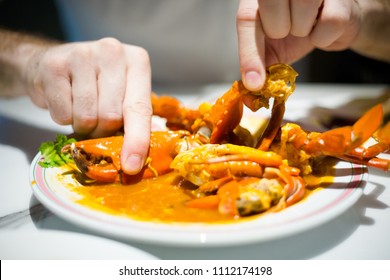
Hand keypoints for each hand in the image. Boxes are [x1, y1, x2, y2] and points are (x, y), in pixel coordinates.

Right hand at [27, 37, 151, 173]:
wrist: (52, 63)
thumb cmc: (95, 84)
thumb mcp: (123, 93)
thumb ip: (138, 117)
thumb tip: (148, 147)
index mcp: (137, 61)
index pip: (140, 108)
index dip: (137, 140)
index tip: (132, 165)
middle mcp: (113, 52)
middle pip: (111, 117)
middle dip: (102, 130)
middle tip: (96, 120)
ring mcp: (82, 54)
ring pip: (86, 117)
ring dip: (82, 125)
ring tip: (79, 108)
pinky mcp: (54, 65)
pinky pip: (62, 113)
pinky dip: (62, 118)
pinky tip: (64, 100)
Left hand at [236, 0, 360, 90]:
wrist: (331, 23)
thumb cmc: (293, 34)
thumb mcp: (269, 50)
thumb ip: (255, 68)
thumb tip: (250, 96)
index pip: (246, 19)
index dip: (249, 55)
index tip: (255, 83)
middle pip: (273, 11)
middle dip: (279, 30)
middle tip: (286, 31)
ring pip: (302, 14)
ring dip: (303, 31)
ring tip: (305, 27)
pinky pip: (328, 24)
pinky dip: (324, 36)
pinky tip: (322, 26)